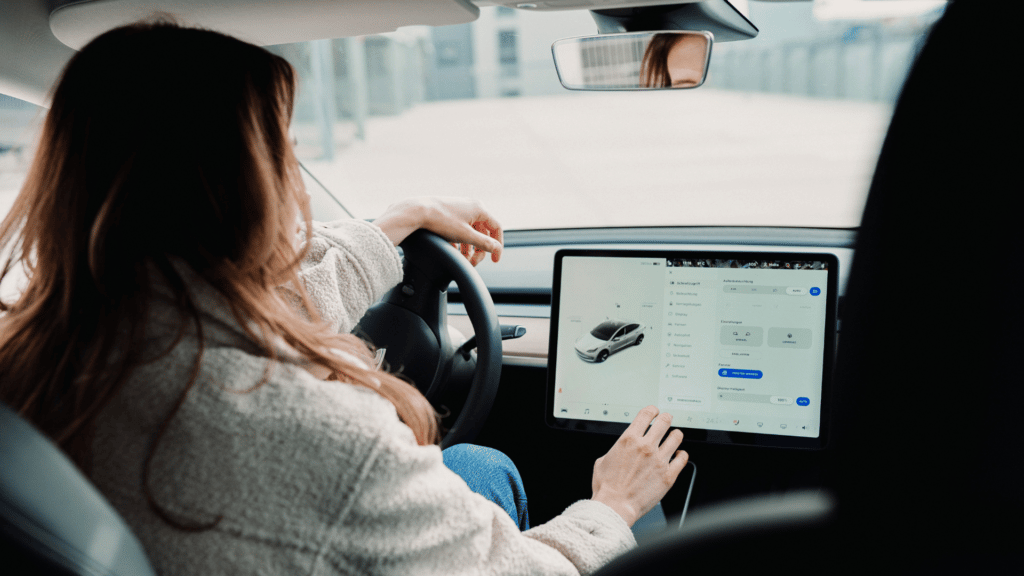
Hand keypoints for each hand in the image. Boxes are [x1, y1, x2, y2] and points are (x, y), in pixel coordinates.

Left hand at [373, 197, 502, 265]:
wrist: (417, 211)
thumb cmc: (441, 220)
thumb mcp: (465, 235)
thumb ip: (483, 243)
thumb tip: (496, 248)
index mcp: (479, 209)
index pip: (496, 229)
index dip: (497, 246)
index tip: (494, 260)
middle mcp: (471, 207)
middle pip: (483, 232)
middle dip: (480, 249)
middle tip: (474, 262)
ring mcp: (460, 209)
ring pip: (471, 232)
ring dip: (469, 248)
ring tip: (462, 259)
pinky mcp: (450, 213)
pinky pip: (460, 229)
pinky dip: (459, 241)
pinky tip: (453, 250)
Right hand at [591, 406, 687, 526]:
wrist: (615, 506)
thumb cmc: (607, 487)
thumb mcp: (602, 460)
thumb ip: (616, 450)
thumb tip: (621, 449)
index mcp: (629, 439)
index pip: (646, 414)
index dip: (652, 410)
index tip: (654, 412)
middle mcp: (646, 446)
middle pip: (664, 421)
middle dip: (666, 418)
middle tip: (666, 420)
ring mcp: (659, 460)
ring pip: (676, 437)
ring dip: (675, 435)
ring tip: (674, 437)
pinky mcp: (668, 474)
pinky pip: (683, 458)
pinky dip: (682, 455)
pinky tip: (678, 456)